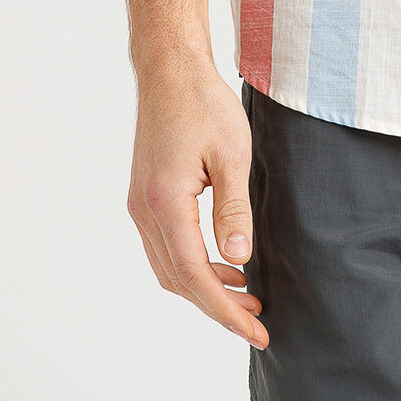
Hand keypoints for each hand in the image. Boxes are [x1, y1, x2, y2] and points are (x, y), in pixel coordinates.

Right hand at [126, 58, 268, 346]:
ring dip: (206, 286)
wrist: (170, 69)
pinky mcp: (146, 196)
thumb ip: (234, 208)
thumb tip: (239, 258)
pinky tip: (225, 260)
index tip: (256, 330)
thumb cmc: (203, 104)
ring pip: (169, 267)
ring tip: (248, 294)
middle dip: (218, 306)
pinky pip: (167, 246)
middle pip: (179, 280)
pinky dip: (194, 263)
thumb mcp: (232, 153)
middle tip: (259, 320)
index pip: (195, 275)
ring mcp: (141, 204)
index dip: (225, 309)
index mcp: (165, 203)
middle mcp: (145, 211)